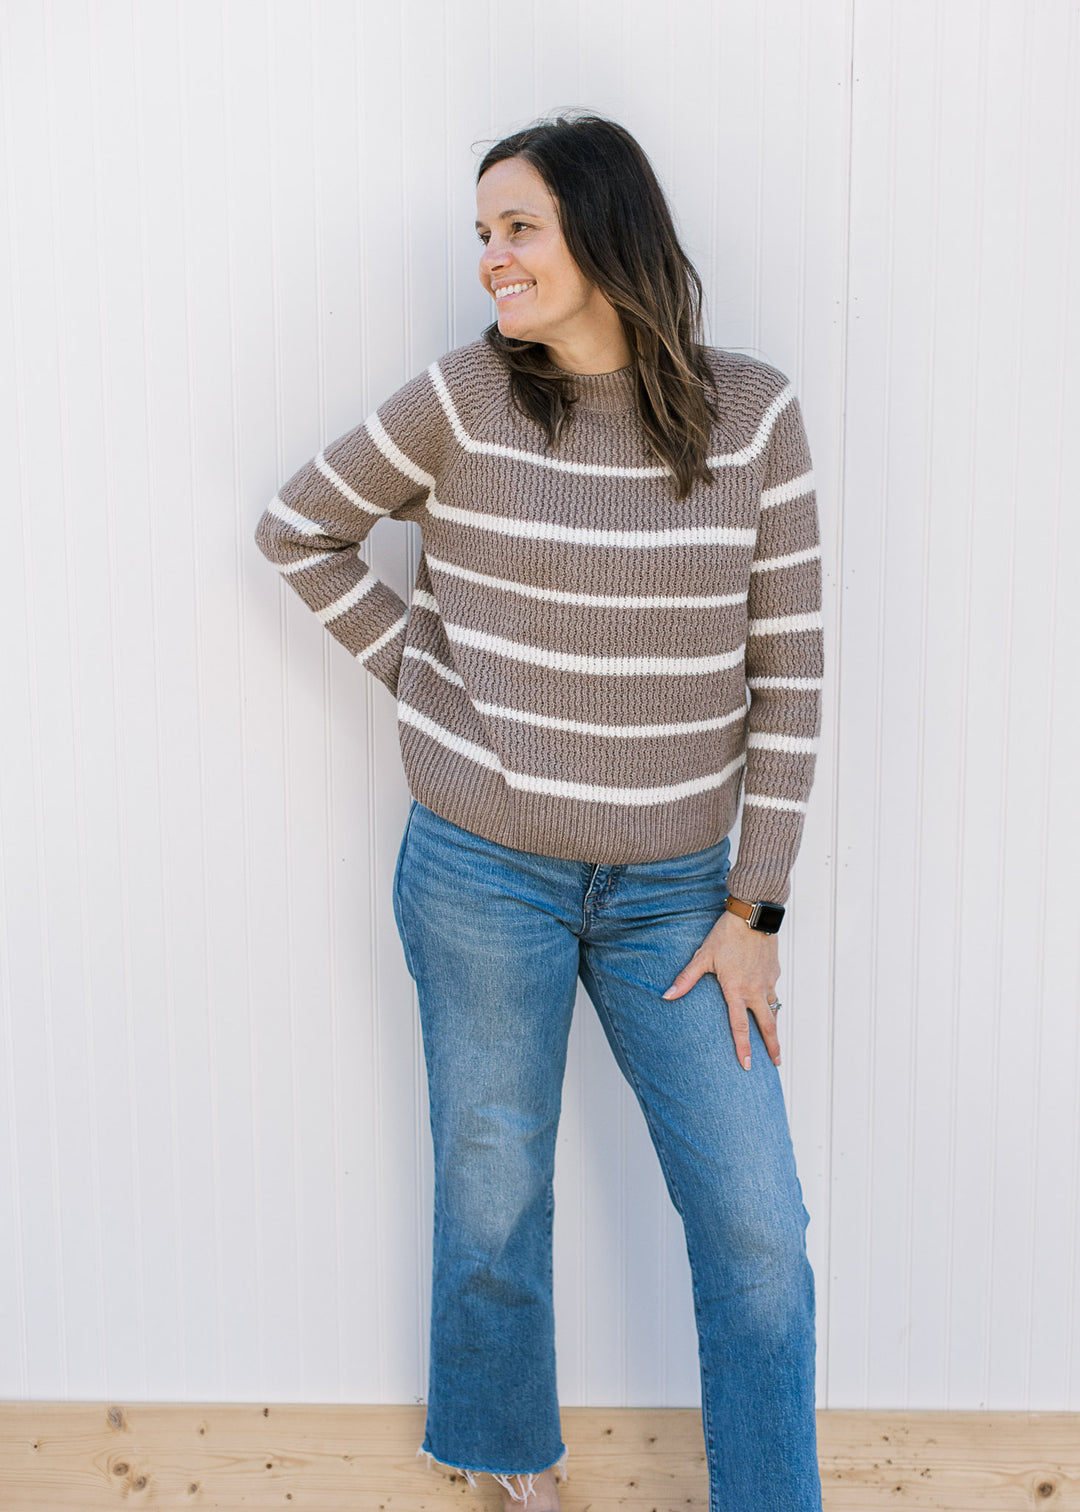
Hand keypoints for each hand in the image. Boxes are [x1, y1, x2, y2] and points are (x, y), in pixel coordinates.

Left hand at [661, 908, 781, 1070]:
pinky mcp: (775, 971)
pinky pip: (774, 991)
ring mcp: (768, 981)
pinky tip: (769, 1003)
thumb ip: (686, 979)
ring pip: (773, 1009)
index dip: (743, 1048)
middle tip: (776, 1063)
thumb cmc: (725, 935)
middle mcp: (755, 989)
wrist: (753, 915)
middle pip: (767, 1025)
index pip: (740, 1026)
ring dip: (774, 1025)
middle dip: (773, 1046)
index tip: (747, 1065)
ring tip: (775, 1040)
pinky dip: (773, 1002)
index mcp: (736, 990)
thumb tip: (666, 995)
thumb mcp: (703, 957)